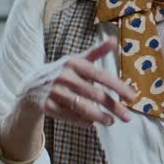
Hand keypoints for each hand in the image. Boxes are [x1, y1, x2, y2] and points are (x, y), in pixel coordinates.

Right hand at [20, 39, 135, 126]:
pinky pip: (69, 116)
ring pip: (81, 107)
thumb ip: (96, 52)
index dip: (118, 87)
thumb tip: (114, 39)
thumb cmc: (61, 72)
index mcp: (73, 62)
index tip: (132, 97)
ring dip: (99, 116)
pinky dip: (82, 121)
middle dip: (113, 107)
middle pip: (94, 94)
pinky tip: (92, 123)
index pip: (100, 76)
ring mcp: (54, 91)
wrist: (31, 87)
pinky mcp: (47, 105)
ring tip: (111, 122)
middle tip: (127, 117)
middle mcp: (63, 75)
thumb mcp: (76, 60)